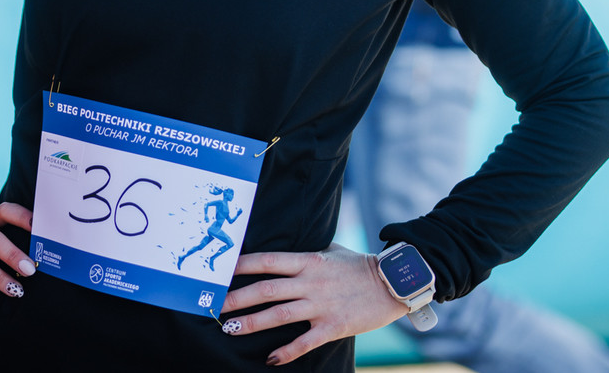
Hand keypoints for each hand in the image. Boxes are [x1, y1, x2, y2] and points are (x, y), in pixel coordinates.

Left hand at [219, 244, 407, 365]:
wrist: (393, 283)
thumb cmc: (358, 266)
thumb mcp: (330, 250)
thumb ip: (305, 255)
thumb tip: (281, 254)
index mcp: (308, 261)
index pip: (267, 261)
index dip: (241, 266)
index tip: (221, 272)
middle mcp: (310, 282)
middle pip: (266, 290)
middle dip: (236, 298)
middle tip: (215, 306)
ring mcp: (321, 305)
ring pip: (278, 315)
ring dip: (251, 323)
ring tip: (230, 329)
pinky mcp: (333, 326)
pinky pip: (305, 342)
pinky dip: (286, 352)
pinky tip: (270, 358)